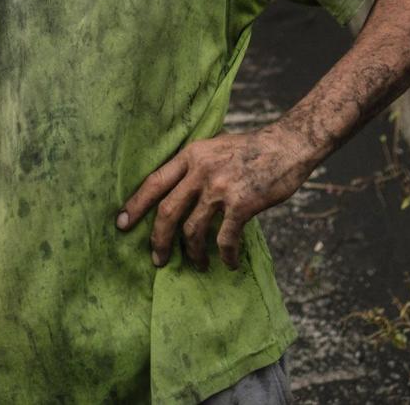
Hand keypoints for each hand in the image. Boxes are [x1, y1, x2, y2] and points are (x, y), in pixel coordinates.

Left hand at [116, 124, 316, 269]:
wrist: (288, 145)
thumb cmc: (253, 149)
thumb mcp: (216, 146)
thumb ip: (196, 165)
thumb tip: (176, 192)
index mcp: (191, 155)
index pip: (154, 182)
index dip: (135, 205)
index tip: (121, 224)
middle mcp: (201, 170)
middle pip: (167, 212)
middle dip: (158, 240)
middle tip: (156, 260)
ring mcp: (220, 188)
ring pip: (193, 230)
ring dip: (192, 253)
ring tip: (196, 264)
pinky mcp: (241, 204)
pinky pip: (224, 240)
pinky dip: (225, 256)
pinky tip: (228, 263)